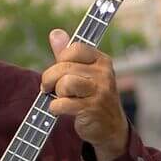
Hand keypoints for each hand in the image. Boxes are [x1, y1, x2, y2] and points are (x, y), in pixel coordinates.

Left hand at [41, 29, 128, 160]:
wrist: (110, 127)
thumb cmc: (92, 96)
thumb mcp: (83, 72)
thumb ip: (67, 53)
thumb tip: (55, 33)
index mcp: (102, 61)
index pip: (74, 48)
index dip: (60, 59)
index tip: (58, 70)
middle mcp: (104, 74)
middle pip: (64, 67)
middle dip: (50, 79)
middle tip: (50, 88)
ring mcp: (100, 91)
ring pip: (64, 83)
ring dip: (56, 93)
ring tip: (62, 98)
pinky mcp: (92, 109)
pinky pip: (62, 104)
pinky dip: (55, 108)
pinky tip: (62, 110)